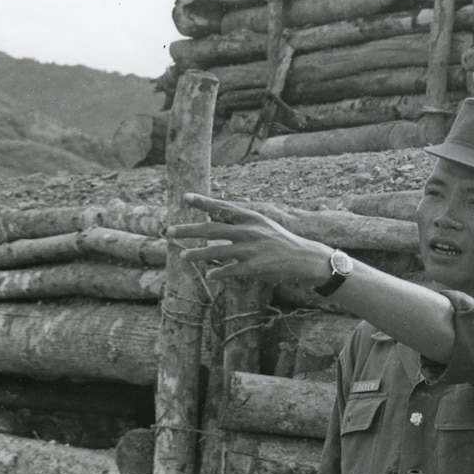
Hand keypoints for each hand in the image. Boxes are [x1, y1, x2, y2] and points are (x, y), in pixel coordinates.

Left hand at [166, 193, 332, 286]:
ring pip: (218, 251)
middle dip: (190, 230)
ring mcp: (253, 250)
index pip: (223, 208)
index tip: (185, 197)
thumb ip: (240, 223)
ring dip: (198, 254)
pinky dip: (219, 273)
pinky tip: (209, 276)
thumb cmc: (281, 241)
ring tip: (182, 255)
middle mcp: (250, 231)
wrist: (304, 258)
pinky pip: (232, 271)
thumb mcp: (263, 225)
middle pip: (213, 229)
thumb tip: (214, 219)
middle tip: (169, 230)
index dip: (203, 202)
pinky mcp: (256, 267)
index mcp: (252, 218)